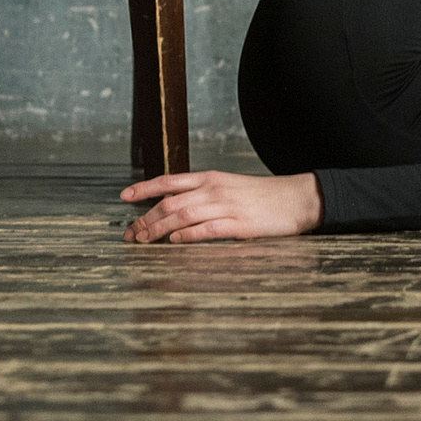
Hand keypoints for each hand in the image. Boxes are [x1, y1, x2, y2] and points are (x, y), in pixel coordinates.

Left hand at [120, 170, 322, 242]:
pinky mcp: (239, 224)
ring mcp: (226, 206)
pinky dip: (188, 236)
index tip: (124, 196)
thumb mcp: (230, 187)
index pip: (169, 181)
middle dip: (146, 218)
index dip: (144, 188)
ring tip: (144, 240)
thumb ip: (205, 194)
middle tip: (130, 233)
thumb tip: (177, 207)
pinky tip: (175, 242)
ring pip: (183, 215)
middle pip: (170, 202)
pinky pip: (207, 229)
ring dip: (159, 229)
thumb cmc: (263, 197)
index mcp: (211, 178)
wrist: (296, 199)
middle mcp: (214, 189)